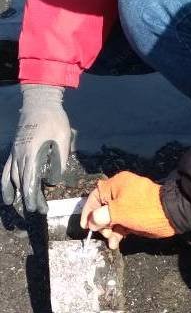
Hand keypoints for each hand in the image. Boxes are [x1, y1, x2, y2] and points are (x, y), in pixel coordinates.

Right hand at [1, 85, 70, 212]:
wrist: (39, 101)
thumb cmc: (54, 119)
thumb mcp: (63, 139)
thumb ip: (59, 160)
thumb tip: (53, 181)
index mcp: (32, 153)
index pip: (30, 181)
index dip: (33, 197)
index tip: (38, 209)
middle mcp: (20, 155)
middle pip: (21, 182)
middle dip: (28, 198)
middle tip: (36, 211)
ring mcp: (15, 152)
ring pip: (12, 177)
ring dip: (15, 193)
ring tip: (17, 207)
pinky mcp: (14, 149)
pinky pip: (6, 169)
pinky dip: (5, 182)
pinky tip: (7, 193)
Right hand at [81, 171, 176, 248]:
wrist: (171, 214)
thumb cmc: (142, 209)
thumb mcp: (118, 211)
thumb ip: (101, 216)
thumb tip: (92, 222)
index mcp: (115, 185)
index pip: (94, 197)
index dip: (88, 212)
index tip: (86, 227)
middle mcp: (121, 192)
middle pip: (103, 209)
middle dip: (102, 224)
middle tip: (106, 234)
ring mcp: (129, 204)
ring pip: (112, 218)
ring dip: (110, 231)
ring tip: (113, 242)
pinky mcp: (136, 214)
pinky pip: (122, 223)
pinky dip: (119, 232)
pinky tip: (117, 242)